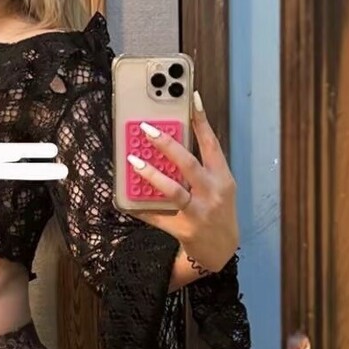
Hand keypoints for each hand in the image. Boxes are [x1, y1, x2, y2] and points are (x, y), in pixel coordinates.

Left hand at [127, 90, 239, 270]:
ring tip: (132, 162)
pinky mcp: (184, 229)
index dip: (202, 121)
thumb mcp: (219, 186)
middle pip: (189, 164)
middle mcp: (213, 192)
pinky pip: (158, 216)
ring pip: (174, 191)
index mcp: (222, 177)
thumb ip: (203, 166)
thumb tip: (173, 142)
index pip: (212, 144)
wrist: (221, 249)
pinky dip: (141, 207)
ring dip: (152, 175)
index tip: (191, 99)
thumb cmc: (217, 210)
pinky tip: (125, 200)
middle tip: (146, 129)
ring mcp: (199, 212)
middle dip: (167, 145)